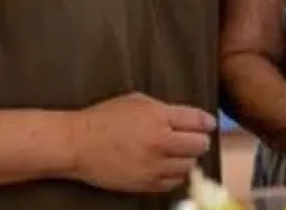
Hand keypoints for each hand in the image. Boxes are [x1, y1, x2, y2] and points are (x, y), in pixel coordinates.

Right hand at [66, 92, 216, 192]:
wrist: (77, 144)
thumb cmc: (104, 118)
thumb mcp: (137, 101)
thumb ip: (166, 109)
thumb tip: (190, 118)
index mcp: (159, 117)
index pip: (198, 121)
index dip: (207, 123)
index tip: (208, 124)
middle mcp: (160, 142)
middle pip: (199, 145)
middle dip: (199, 141)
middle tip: (193, 139)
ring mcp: (153, 165)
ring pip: (189, 166)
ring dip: (187, 159)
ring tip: (178, 153)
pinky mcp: (145, 183)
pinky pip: (173, 182)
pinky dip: (175, 174)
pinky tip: (167, 166)